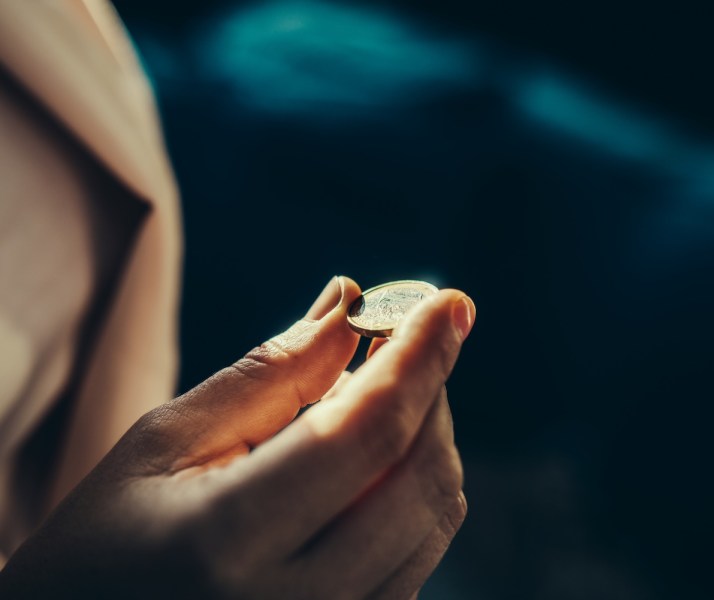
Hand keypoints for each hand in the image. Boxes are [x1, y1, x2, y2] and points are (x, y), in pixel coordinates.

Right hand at [0, 277, 475, 598]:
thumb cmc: (107, 538)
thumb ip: (269, 375)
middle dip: (428, 391)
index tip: (453, 301)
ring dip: (426, 437)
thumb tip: (348, 307)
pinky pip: (418, 556)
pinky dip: (413, 490)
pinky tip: (373, 459)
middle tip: (405, 340)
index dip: (420, 357)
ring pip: (434, 519)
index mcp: (227, 540)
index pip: (366, 433)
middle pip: (420, 476)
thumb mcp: (167, 440)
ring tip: (378, 396)